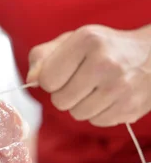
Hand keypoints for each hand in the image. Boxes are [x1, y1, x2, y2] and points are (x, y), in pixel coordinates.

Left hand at [27, 25, 150, 126]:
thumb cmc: (104, 48)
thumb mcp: (72, 41)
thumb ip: (43, 57)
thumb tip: (32, 80)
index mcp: (88, 41)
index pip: (48, 80)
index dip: (50, 80)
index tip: (61, 73)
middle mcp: (106, 63)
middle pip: (60, 101)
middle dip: (64, 95)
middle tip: (79, 82)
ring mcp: (121, 87)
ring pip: (78, 114)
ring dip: (81, 105)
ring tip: (95, 89)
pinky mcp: (131, 106)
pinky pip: (97, 122)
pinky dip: (98, 113)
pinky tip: (109, 97)